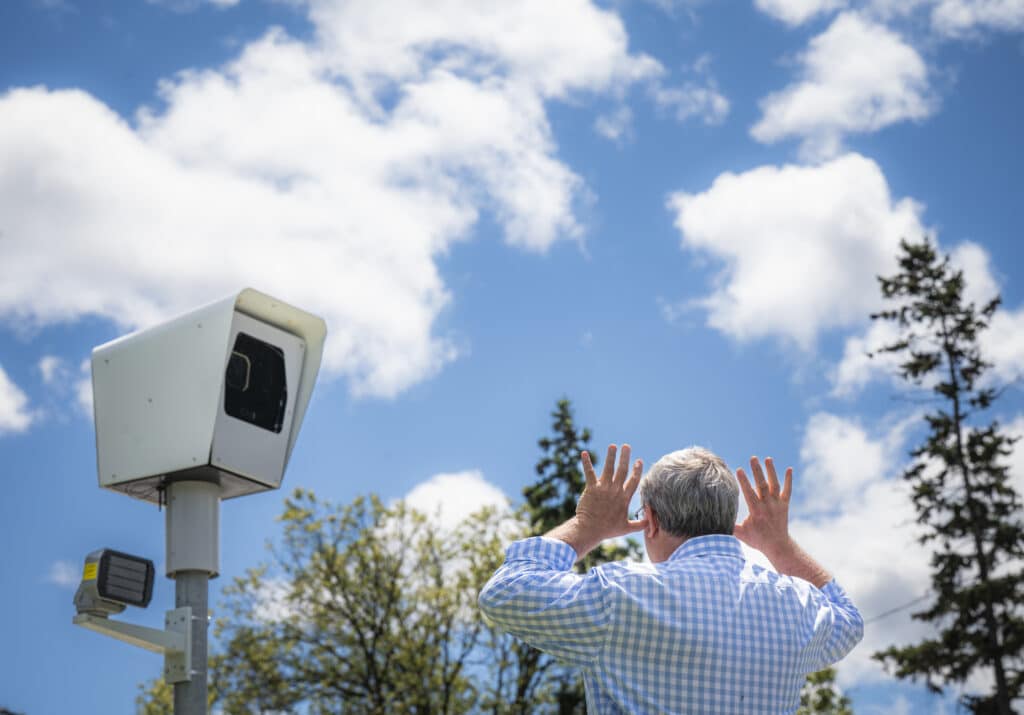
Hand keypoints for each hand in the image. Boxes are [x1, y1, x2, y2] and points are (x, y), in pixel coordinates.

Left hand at [546, 444, 645, 558]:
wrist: (590, 530)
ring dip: (610, 456)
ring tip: (612, 446)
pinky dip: (586, 462)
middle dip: (625, 457)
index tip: (639, 461)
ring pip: (608, 468)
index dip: (637, 470)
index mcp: (624, 498)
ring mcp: (603, 488)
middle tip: (626, 446)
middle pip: (622, 470)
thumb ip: (639, 524)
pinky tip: (584, 453)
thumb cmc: (608, 530)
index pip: (633, 481)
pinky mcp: (591, 488)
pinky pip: (589, 472)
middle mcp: (615, 491)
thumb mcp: (626, 528)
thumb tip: (650, 523)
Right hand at [733, 456, 792, 558]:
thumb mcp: (741, 535)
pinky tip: (789, 469)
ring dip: (771, 471)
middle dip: (757, 471)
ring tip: (768, 458)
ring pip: (775, 485)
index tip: (738, 469)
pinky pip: (787, 490)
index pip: (749, 493)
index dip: (744, 481)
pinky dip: (789, 480)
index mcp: (756, 511)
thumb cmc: (757, 540)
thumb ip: (729, 526)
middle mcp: (768, 505)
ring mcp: (777, 504)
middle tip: (753, 458)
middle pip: (762, 485)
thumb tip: (712, 521)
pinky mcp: (784, 505)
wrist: (778, 546)